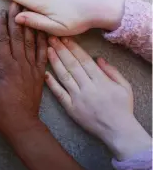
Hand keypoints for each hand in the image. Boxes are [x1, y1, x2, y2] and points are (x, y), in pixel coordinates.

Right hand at [0, 2, 46, 139]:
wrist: (22, 122)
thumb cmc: (0, 109)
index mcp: (4, 66)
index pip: (2, 40)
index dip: (1, 25)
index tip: (0, 12)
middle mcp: (19, 63)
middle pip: (18, 36)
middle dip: (16, 18)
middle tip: (16, 3)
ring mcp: (31, 67)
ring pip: (31, 41)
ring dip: (30, 24)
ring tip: (29, 10)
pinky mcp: (40, 73)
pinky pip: (43, 54)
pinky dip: (44, 40)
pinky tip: (45, 30)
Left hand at [45, 36, 151, 159]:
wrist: (118, 131)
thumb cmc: (123, 108)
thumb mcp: (125, 87)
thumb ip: (112, 71)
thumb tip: (98, 58)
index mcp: (101, 81)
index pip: (84, 60)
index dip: (74, 48)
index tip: (66, 38)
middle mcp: (88, 88)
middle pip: (72, 65)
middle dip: (61, 50)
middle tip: (52, 38)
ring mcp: (78, 98)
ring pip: (64, 77)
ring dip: (55, 62)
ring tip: (48, 50)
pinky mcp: (71, 108)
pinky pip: (59, 94)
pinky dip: (51, 84)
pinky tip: (44, 74)